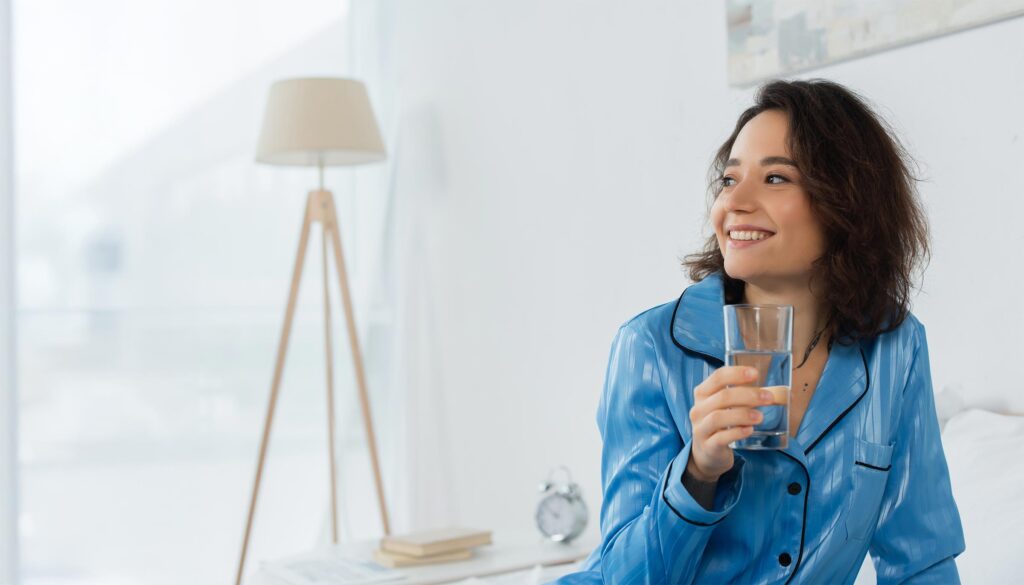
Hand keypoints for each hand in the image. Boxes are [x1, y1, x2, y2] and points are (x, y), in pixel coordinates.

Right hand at [687, 366, 775, 481]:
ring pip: (719, 417)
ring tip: (760, 417)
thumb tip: (779, 393)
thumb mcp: (726, 407)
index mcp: (703, 393)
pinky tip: (749, 430)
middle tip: (768, 397)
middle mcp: (698, 409)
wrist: (707, 453)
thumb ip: (744, 397)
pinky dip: (737, 432)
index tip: (756, 374)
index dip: (737, 373)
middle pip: (722, 396)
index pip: (718, 377)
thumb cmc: (721, 424)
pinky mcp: (707, 446)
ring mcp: (700, 428)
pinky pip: (721, 438)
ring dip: (743, 414)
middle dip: (748, 395)